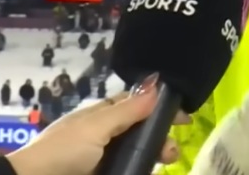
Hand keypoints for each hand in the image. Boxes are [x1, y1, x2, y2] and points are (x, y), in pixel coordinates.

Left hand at [7, 80, 189, 174]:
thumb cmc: (64, 151)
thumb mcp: (96, 127)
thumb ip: (127, 110)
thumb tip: (156, 82)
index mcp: (99, 117)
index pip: (134, 105)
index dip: (159, 107)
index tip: (184, 117)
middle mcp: (101, 136)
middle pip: (139, 132)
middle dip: (159, 138)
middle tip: (172, 152)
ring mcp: (101, 160)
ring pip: (135, 154)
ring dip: (153, 157)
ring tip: (167, 164)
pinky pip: (127, 169)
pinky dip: (141, 170)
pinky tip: (152, 173)